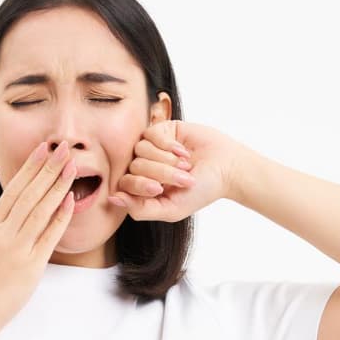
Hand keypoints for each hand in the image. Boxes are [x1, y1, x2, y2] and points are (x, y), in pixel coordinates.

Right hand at [0, 139, 78, 337]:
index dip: (30, 168)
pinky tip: (70, 200)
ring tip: (72, 167)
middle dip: (48, 169)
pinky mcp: (31, 266)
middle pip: (29, 195)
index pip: (13, 190)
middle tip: (64, 149)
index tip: (43, 149)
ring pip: (41, 211)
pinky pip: (49, 237)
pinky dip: (60, 218)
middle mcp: (4, 234)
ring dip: (58, 187)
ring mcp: (18, 249)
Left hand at [108, 120, 249, 221]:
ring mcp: (152, 147)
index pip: (123, 184)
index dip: (140, 185)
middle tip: (182, 178)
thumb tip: (113, 199)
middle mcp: (145, 167)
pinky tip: (183, 151)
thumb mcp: (171, 209)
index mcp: (143, 187)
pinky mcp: (163, 130)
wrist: (226, 168)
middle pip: (134, 166)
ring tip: (185, 164)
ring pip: (141, 149)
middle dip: (160, 173)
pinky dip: (169, 145)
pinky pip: (151, 134)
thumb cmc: (201, 192)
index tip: (160, 189)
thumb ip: (140, 209)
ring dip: (166, 159)